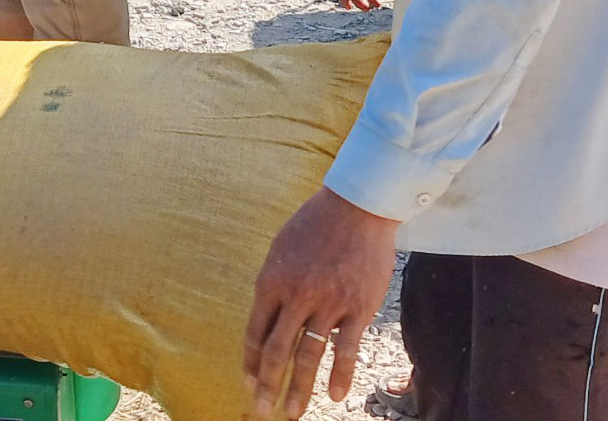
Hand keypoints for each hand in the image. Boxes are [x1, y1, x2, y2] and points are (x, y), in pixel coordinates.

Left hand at [243, 188, 402, 419]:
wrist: (358, 207)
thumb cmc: (316, 225)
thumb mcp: (281, 250)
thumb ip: (274, 285)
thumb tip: (266, 319)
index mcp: (272, 281)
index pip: (255, 333)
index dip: (251, 363)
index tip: (249, 384)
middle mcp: (297, 296)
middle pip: (277, 351)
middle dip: (267, 386)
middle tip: (260, 411)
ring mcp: (328, 304)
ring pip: (309, 356)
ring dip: (299, 389)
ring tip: (292, 413)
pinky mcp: (358, 308)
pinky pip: (346, 350)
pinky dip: (340, 376)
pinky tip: (335, 396)